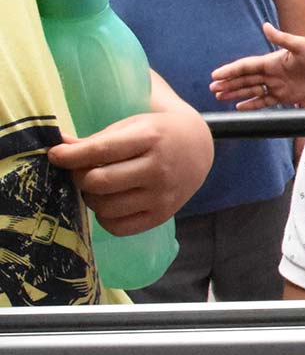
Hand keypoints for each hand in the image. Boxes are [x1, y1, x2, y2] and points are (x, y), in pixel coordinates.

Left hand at [48, 111, 212, 236]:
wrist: (198, 147)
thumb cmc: (158, 134)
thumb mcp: (131, 127)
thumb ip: (96, 140)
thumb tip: (58, 148)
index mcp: (150, 139)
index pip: (101, 151)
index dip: (70, 156)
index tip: (55, 156)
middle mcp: (158, 168)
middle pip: (98, 182)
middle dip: (80, 177)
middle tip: (82, 172)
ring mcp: (162, 195)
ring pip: (105, 207)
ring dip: (92, 198)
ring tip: (98, 187)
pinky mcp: (162, 215)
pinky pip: (119, 227)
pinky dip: (106, 217)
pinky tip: (110, 203)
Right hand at [210, 22, 304, 109]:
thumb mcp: (299, 44)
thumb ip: (281, 38)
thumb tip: (265, 26)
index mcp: (271, 61)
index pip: (246, 66)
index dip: (230, 70)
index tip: (216, 74)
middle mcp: (271, 73)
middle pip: (245, 79)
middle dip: (228, 83)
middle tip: (213, 88)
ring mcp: (276, 85)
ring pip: (251, 91)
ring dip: (236, 93)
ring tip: (220, 97)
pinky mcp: (284, 96)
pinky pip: (264, 101)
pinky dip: (251, 104)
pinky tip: (239, 106)